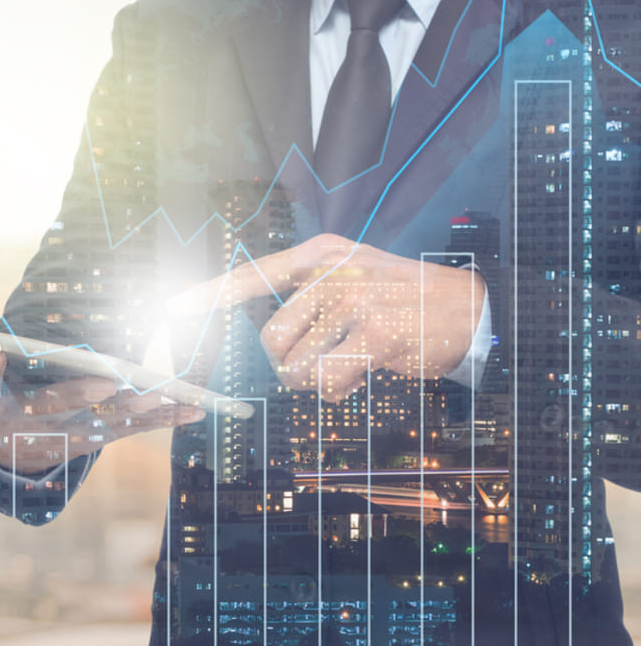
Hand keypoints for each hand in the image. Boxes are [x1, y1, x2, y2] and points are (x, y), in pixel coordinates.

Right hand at [0, 327, 203, 473]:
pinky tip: (196, 406)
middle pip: (51, 409)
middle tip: (101, 378)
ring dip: (136, 410)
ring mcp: (67, 432)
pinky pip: (133, 426)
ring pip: (104, 421)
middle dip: (76, 395)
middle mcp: (28, 425)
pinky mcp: (97, 432)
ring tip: (167, 394)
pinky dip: (164, 417)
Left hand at [169, 234, 484, 401]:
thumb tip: (265, 343)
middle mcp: (333, 272)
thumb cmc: (404, 299)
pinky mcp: (375, 334)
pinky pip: (329, 381)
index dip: (209, 296)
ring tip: (348, 365)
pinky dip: (339, 390)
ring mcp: (354, 301)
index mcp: (322, 255)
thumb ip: (310, 298)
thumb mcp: (356, 276)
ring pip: (296, 366)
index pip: (253, 274)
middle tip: (322, 363)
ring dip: (315, 381)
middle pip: (271, 339)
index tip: (172, 309)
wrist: (473, 306)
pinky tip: (364, 373)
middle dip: (288, 365)